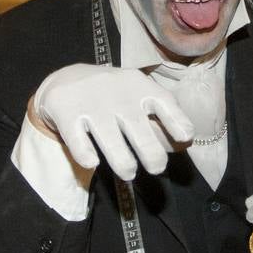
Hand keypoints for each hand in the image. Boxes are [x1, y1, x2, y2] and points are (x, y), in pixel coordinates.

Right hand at [32, 63, 192, 180]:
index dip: (176, 119)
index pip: (163, 101)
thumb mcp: (137, 98)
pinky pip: (77, 138)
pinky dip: (85, 153)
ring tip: (129, 173)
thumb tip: (185, 142)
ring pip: (110, 136)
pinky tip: (92, 163)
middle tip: (158, 169)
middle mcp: (118, 93)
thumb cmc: (113, 96)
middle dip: (150, 151)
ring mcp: (92, 103)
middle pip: (137, 124)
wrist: (66, 79)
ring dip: (122, 160)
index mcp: (140, 86)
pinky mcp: (67, 113)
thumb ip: (160, 118)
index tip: (186, 137)